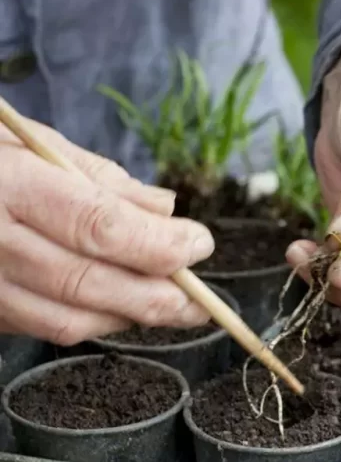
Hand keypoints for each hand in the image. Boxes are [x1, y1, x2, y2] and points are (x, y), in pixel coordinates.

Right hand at [0, 116, 214, 344]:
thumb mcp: (22, 137)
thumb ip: (95, 174)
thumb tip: (164, 206)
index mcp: (2, 182)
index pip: (96, 225)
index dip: (157, 243)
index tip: (199, 244)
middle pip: (86, 282)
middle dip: (154, 297)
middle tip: (200, 300)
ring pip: (64, 318)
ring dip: (127, 317)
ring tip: (171, 309)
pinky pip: (36, 325)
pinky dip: (87, 320)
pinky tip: (118, 308)